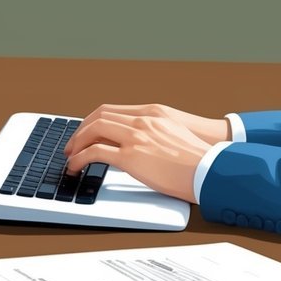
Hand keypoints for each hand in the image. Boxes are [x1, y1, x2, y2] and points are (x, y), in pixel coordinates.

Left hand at [63, 104, 225, 202]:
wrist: (210, 170)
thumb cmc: (198, 160)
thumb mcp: (174, 135)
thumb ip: (154, 134)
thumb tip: (139, 146)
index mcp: (153, 113)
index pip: (112, 110)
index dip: (93, 120)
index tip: (85, 131)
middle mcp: (143, 120)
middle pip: (99, 117)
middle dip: (80, 130)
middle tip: (72, 145)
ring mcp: (136, 136)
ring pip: (93, 130)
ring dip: (76, 143)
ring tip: (70, 157)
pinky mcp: (132, 156)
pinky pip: (95, 152)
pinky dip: (79, 158)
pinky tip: (75, 167)